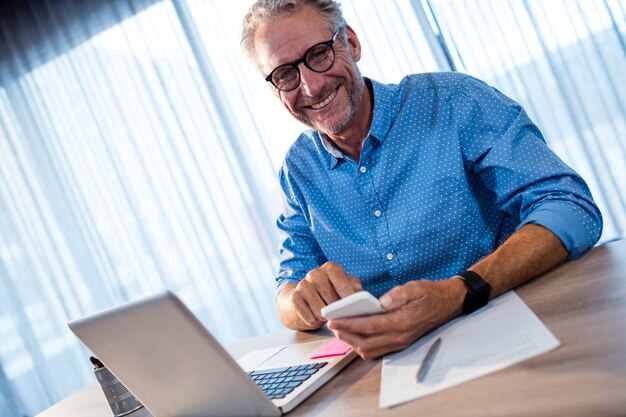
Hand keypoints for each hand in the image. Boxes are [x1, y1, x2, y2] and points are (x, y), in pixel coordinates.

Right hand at [278, 262, 362, 329]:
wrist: (306, 296)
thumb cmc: (332, 291)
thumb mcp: (346, 286)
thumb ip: (355, 289)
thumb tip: (361, 298)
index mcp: (330, 268)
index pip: (341, 283)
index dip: (349, 297)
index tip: (354, 308)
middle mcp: (315, 273)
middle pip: (331, 299)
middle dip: (339, 311)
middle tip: (343, 317)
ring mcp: (302, 285)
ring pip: (320, 310)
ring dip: (327, 318)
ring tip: (330, 317)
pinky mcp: (294, 297)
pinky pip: (309, 317)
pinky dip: (316, 322)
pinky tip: (318, 318)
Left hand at [327, 278, 464, 358]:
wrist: (448, 304)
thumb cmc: (430, 294)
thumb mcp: (415, 287)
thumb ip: (398, 294)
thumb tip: (381, 301)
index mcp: (402, 322)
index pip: (370, 326)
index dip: (349, 324)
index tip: (334, 320)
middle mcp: (400, 336)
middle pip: (366, 343)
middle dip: (346, 336)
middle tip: (332, 326)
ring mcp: (400, 342)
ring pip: (370, 350)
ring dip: (353, 343)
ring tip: (340, 330)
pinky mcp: (400, 343)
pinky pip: (377, 350)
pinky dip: (363, 345)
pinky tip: (355, 334)